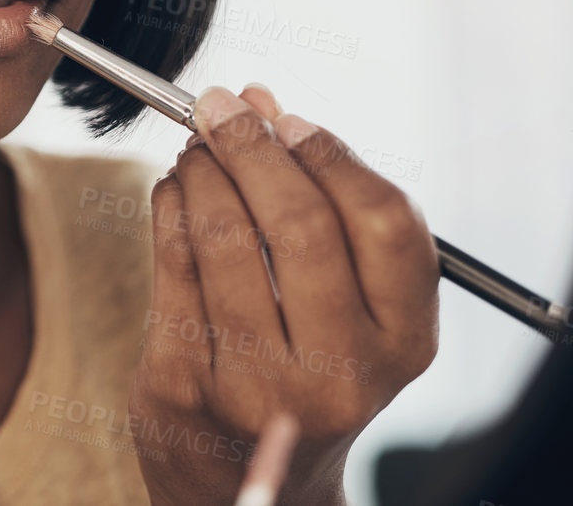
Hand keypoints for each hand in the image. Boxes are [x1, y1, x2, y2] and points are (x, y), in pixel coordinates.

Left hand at [131, 84, 439, 505]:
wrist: (243, 478)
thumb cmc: (302, 366)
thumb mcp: (345, 308)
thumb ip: (320, 208)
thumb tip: (263, 103)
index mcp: (403, 342)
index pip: (386, 223)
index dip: (334, 155)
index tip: (289, 119)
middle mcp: (342, 371)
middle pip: (301, 223)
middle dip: (252, 147)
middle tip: (220, 104)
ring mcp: (261, 383)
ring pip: (226, 238)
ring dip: (203, 171)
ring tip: (195, 147)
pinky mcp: (188, 384)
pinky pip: (173, 267)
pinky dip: (169, 209)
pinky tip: (172, 189)